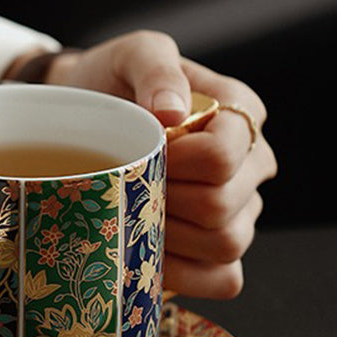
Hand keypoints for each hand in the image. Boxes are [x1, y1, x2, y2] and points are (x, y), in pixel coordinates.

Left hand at [39, 31, 276, 298]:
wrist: (84, 118)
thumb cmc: (112, 84)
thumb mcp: (130, 56)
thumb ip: (155, 70)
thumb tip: (172, 112)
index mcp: (241, 115)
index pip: (222, 158)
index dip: (173, 164)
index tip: (138, 151)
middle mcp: (251, 165)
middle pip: (222, 208)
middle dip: (163, 202)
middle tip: (127, 186)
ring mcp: (240, 210)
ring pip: (227, 246)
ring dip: (170, 239)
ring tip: (131, 215)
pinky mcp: (217, 248)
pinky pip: (222, 280)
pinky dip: (185, 275)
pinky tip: (147, 257)